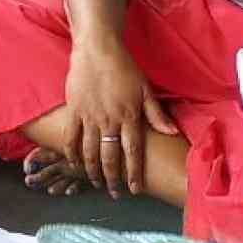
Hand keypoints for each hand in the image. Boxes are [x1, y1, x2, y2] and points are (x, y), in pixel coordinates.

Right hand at [61, 44, 177, 197]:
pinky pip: (71, 138)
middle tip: (115, 193)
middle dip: (113, 179)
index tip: (135, 189)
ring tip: (98, 182)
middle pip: (110, 157)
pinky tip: (74, 164)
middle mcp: (109, 120)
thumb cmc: (124, 67)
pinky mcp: (74, 111)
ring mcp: (89, 117)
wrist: (97, 49)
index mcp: (129, 116)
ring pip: (89, 152)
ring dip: (93, 171)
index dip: (134, 173)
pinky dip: (71, 154)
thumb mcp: (145, 89)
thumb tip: (171, 132)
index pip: (133, 151)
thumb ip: (157, 113)